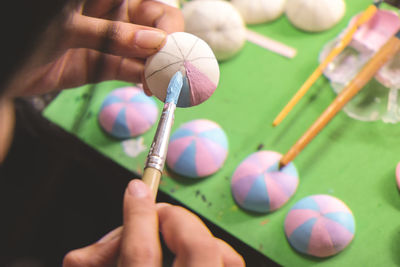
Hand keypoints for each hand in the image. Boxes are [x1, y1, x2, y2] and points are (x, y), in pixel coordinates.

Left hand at [7, 0, 182, 96]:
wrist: (5, 70)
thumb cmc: (27, 33)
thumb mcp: (66, 27)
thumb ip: (112, 34)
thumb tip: (155, 43)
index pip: (149, 5)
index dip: (165, 20)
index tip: (169, 41)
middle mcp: (114, 17)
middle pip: (155, 28)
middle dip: (167, 47)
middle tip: (171, 68)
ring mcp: (111, 43)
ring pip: (145, 53)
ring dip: (158, 68)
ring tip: (164, 84)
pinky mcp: (104, 66)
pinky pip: (130, 71)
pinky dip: (142, 80)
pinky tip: (150, 87)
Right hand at [63, 179, 244, 266]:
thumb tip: (82, 257)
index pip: (141, 258)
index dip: (137, 217)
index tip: (136, 190)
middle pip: (198, 249)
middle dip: (175, 220)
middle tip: (157, 214)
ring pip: (222, 256)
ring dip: (195, 236)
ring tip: (170, 237)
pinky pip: (228, 265)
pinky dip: (212, 253)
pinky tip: (190, 254)